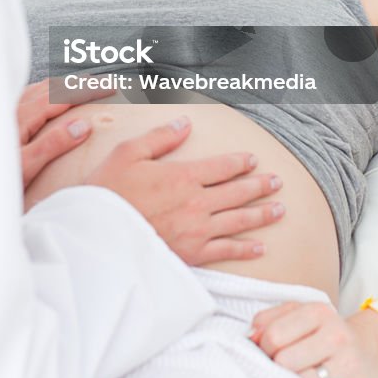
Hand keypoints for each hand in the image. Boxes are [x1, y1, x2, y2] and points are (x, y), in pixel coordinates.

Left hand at [19, 79, 111, 190]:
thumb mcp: (25, 167)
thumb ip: (52, 145)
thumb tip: (82, 125)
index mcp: (22, 116)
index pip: (62, 95)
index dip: (88, 89)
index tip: (112, 87)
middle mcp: (12, 107)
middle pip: (53, 86)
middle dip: (80, 83)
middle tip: (106, 84)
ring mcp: (5, 110)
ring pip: (39, 88)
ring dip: (63, 86)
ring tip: (83, 88)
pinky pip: (28, 96)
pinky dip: (46, 92)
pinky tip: (48, 100)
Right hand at [84, 114, 284, 265]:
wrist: (97, 235)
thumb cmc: (109, 191)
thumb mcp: (129, 152)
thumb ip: (161, 137)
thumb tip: (186, 123)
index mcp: (184, 175)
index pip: (222, 167)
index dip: (241, 162)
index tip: (254, 160)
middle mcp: (197, 203)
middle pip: (238, 192)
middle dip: (260, 186)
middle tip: (278, 182)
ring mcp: (197, 231)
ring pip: (239, 220)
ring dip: (262, 214)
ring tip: (280, 210)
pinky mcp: (192, 254)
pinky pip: (226, 251)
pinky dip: (246, 248)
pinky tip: (260, 247)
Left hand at [248, 300, 377, 377]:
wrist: (370, 351)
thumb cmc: (325, 332)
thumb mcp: (299, 313)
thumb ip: (269, 319)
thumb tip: (250, 337)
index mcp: (319, 312)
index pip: (274, 335)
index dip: (263, 348)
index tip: (267, 352)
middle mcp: (336, 337)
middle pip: (285, 362)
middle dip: (276, 367)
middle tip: (281, 367)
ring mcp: (348, 367)